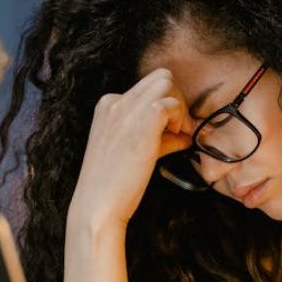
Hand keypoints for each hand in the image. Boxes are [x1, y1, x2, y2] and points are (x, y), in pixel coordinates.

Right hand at [69, 68, 195, 230]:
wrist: (99, 203)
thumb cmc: (113, 185)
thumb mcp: (131, 152)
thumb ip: (156, 137)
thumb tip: (183, 134)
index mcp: (107, 106)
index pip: (145, 89)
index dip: (163, 108)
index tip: (169, 132)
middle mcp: (115, 101)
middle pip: (159, 78)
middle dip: (175, 99)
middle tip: (178, 129)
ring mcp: (128, 107)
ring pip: (167, 82)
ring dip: (179, 106)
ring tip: (178, 134)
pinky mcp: (144, 119)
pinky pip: (172, 103)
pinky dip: (181, 119)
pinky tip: (178, 140)